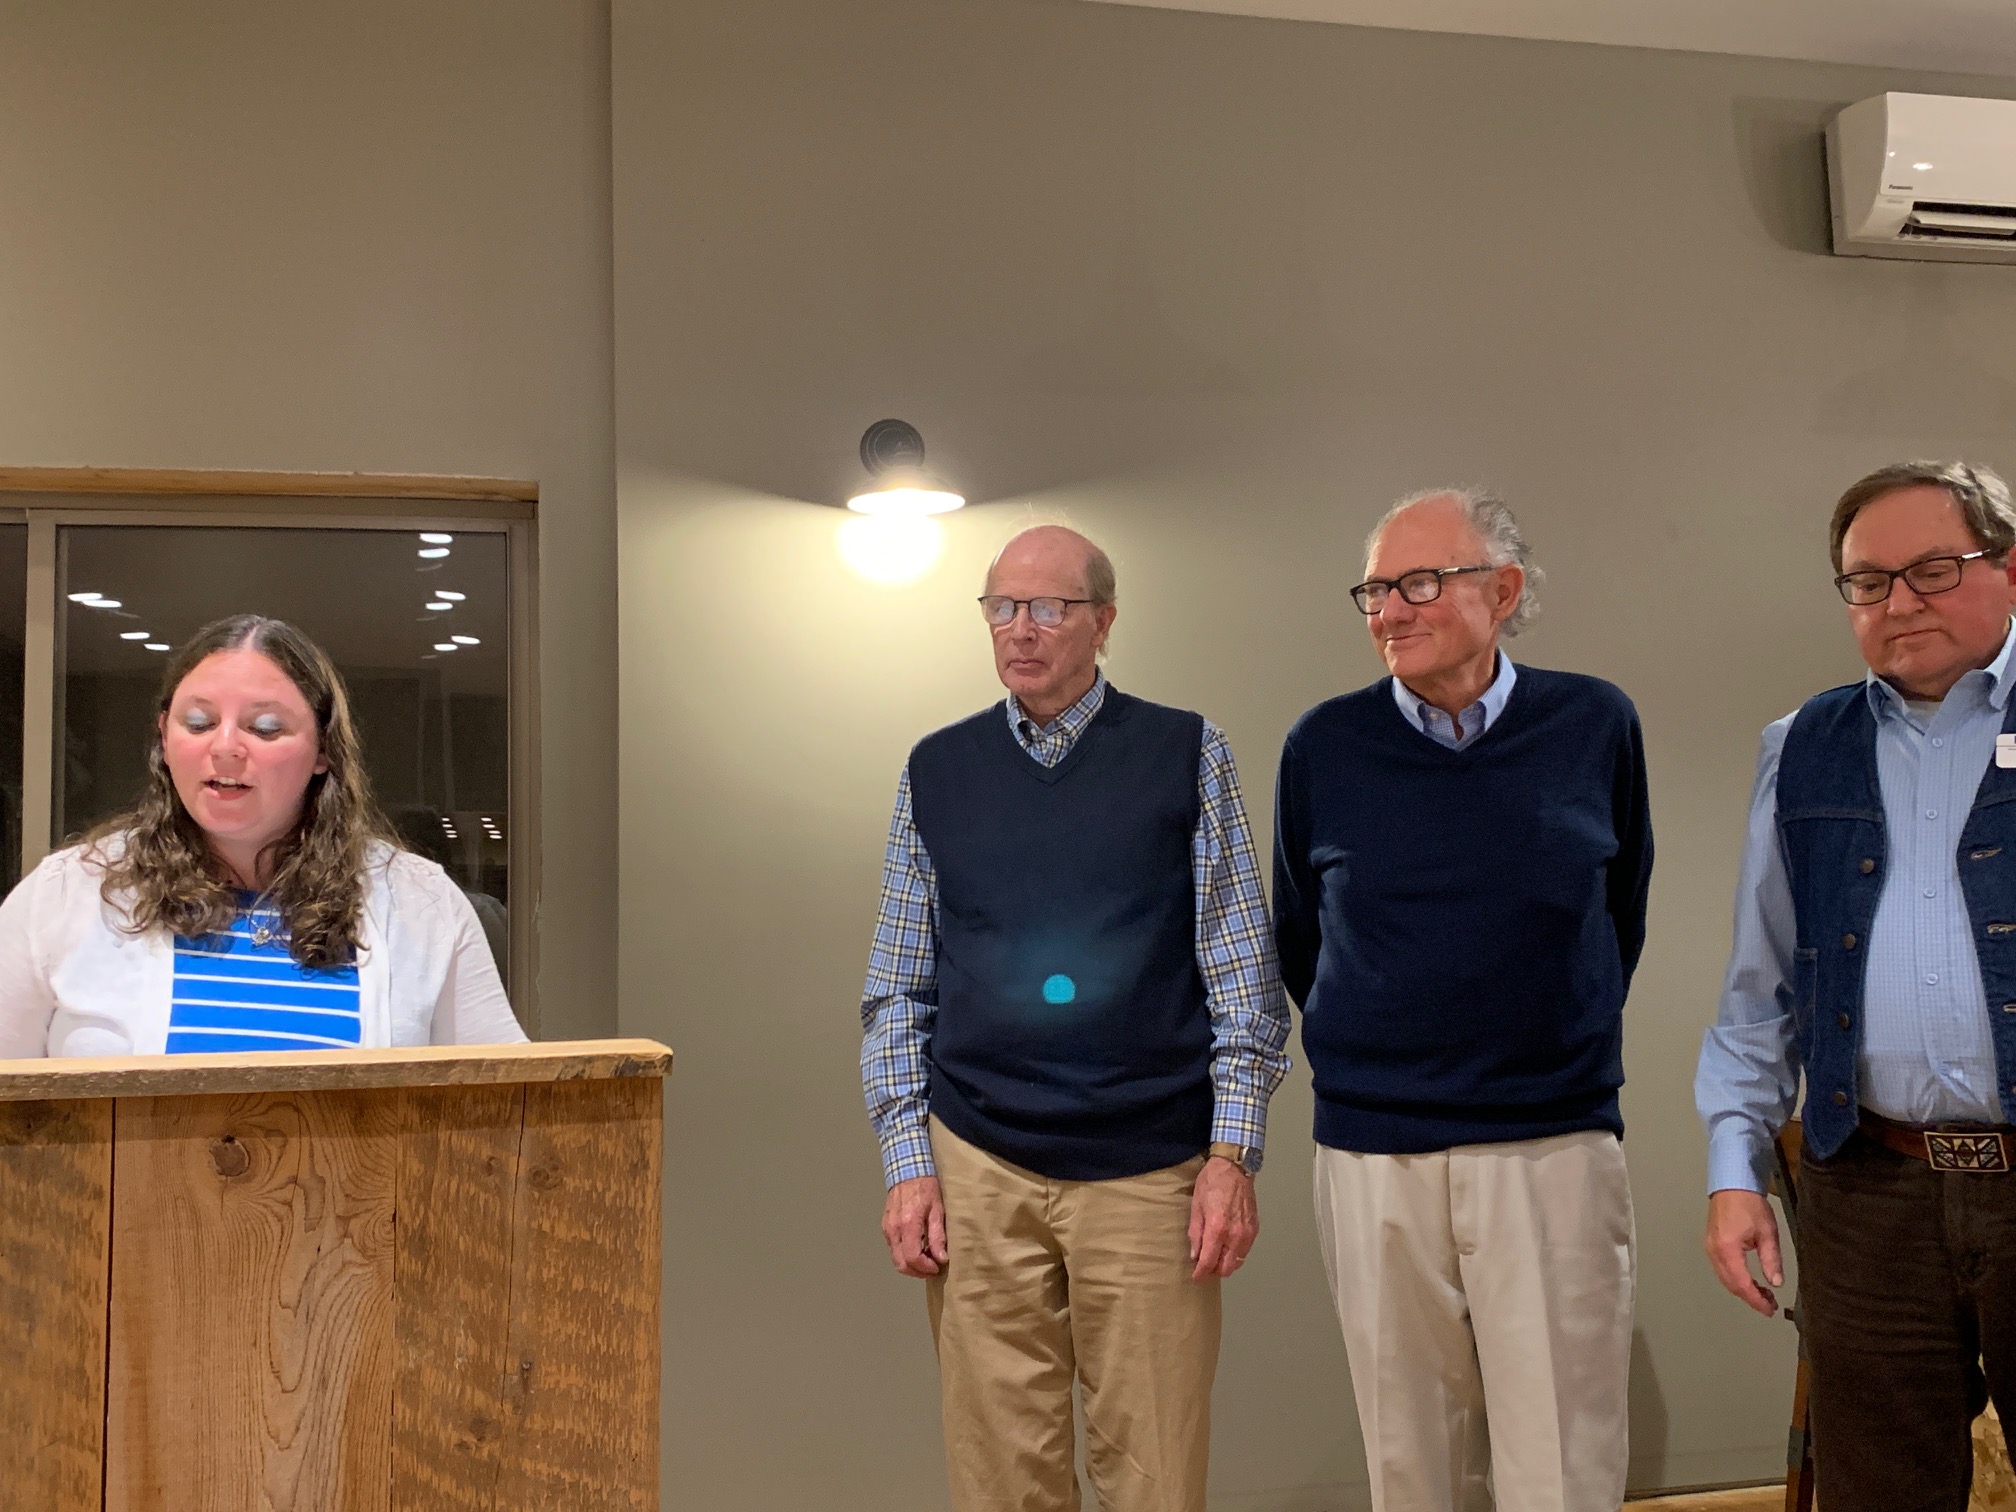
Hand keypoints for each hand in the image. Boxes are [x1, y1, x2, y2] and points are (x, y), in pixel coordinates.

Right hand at [881, 1175, 947, 1277]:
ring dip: (911, 1264)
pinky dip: (905, 1254)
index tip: (936, 1268)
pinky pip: (893, 1248)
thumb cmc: (926, 1187)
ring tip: (927, 1259)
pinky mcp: (885, 1227)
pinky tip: (918, 1248)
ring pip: (895, 1258)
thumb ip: (938, 1235)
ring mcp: (886, 1228)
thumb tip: (941, 1258)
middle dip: (917, 1271)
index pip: (912, 1258)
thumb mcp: (938, 1210)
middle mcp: (893, 1229)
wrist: (908, 1169)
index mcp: (908, 1225)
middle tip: (932, 1268)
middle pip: (900, 1263)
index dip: (925, 1268)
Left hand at [1188, 1156, 1257, 1280]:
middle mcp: (1235, 1234)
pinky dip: (1235, 1254)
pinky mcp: (1255, 1229)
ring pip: (1237, 1262)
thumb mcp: (1196, 1206)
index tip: (1196, 1278)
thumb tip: (1195, 1254)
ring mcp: (1247, 1233)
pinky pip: (1245, 1251)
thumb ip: (1195, 1233)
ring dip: (1226, 1264)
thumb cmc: (1212, 1183)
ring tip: (1216, 1256)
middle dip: (1214, 1271)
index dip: (1201, 1273)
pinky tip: (1227, 1245)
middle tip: (1205, 1266)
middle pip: (1226, 1268)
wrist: (1234, 1167)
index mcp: (1217, 1228)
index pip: (1209, 1261)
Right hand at [1704, 1188, 1783, 1315]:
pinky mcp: (1711, 1244)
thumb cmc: (1749, 1204)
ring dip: (1743, 1289)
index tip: (1770, 1309)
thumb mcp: (1767, 1233)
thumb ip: (1771, 1260)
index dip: (1756, 1300)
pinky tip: (1749, 1279)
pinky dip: (1735, 1279)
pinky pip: (1721, 1269)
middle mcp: (1714, 1251)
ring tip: (1763, 1293)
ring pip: (1725, 1279)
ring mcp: (1710, 1248)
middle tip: (1769, 1304)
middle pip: (1731, 1285)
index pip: (1742, 1284)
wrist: (1732, 1184)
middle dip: (1750, 1297)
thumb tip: (1776, 1283)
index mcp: (1728, 1249)